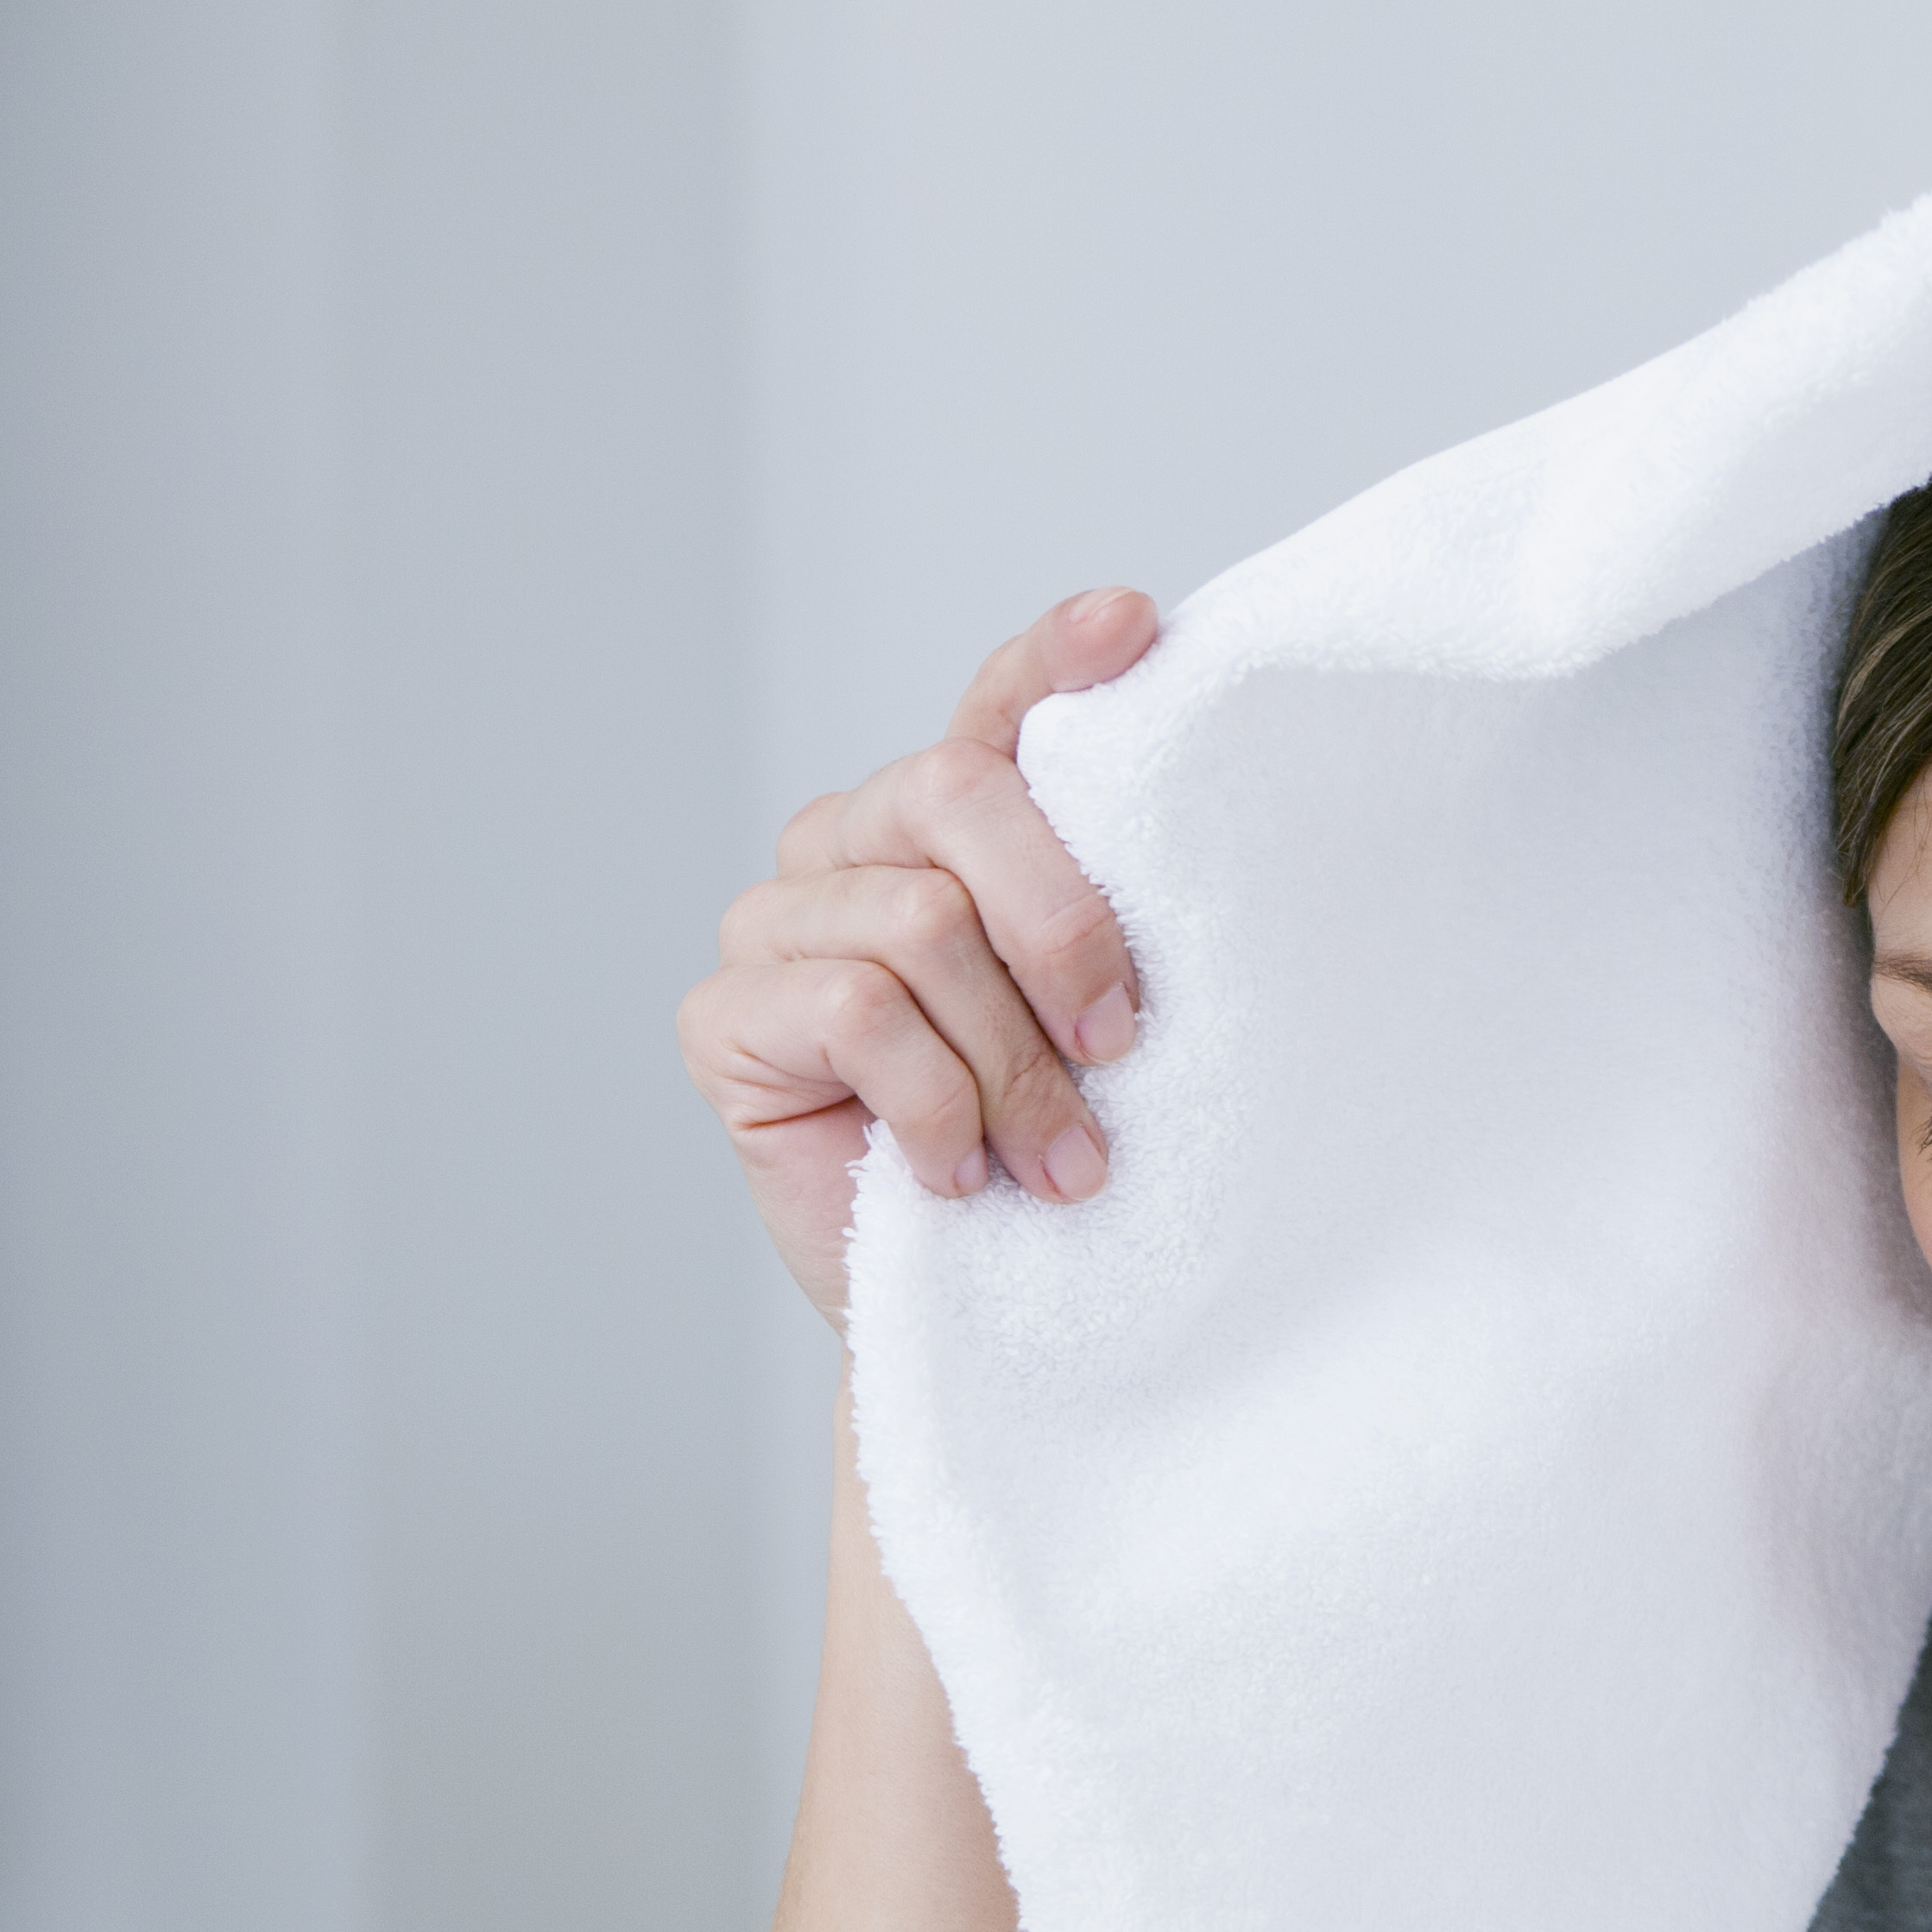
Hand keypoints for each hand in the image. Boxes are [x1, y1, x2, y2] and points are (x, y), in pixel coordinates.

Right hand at [680, 589, 1156, 1323]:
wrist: (985, 1304)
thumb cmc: (1057, 1154)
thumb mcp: (1110, 1031)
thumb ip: (1116, 927)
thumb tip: (1211, 853)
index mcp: (955, 823)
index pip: (998, 708)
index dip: (1056, 658)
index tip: (1136, 627)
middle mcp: (853, 842)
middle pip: (956, 796)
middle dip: (1063, 926)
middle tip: (1123, 1048)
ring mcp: (775, 921)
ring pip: (918, 923)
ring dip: (1013, 1065)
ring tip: (1061, 1163)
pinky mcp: (721, 1015)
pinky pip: (856, 1013)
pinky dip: (938, 1106)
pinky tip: (955, 1177)